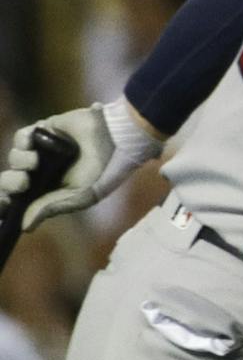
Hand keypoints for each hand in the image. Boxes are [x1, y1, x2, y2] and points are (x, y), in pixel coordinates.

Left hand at [0, 105, 144, 231]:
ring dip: (20, 161)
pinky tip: (32, 146)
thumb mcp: (80, 196)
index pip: (20, 200)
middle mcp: (42, 173)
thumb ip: (50, 208)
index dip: (6, 203)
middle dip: (11, 183)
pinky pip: (21, 138)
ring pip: (15, 159)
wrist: (116, 140)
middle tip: (24, 182)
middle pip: (10, 180)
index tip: (5, 204)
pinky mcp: (43, 132)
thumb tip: (24, 227)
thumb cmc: (104, 172)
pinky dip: (23, 142)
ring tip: (36, 161)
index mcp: (50, 191)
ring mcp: (42, 152)